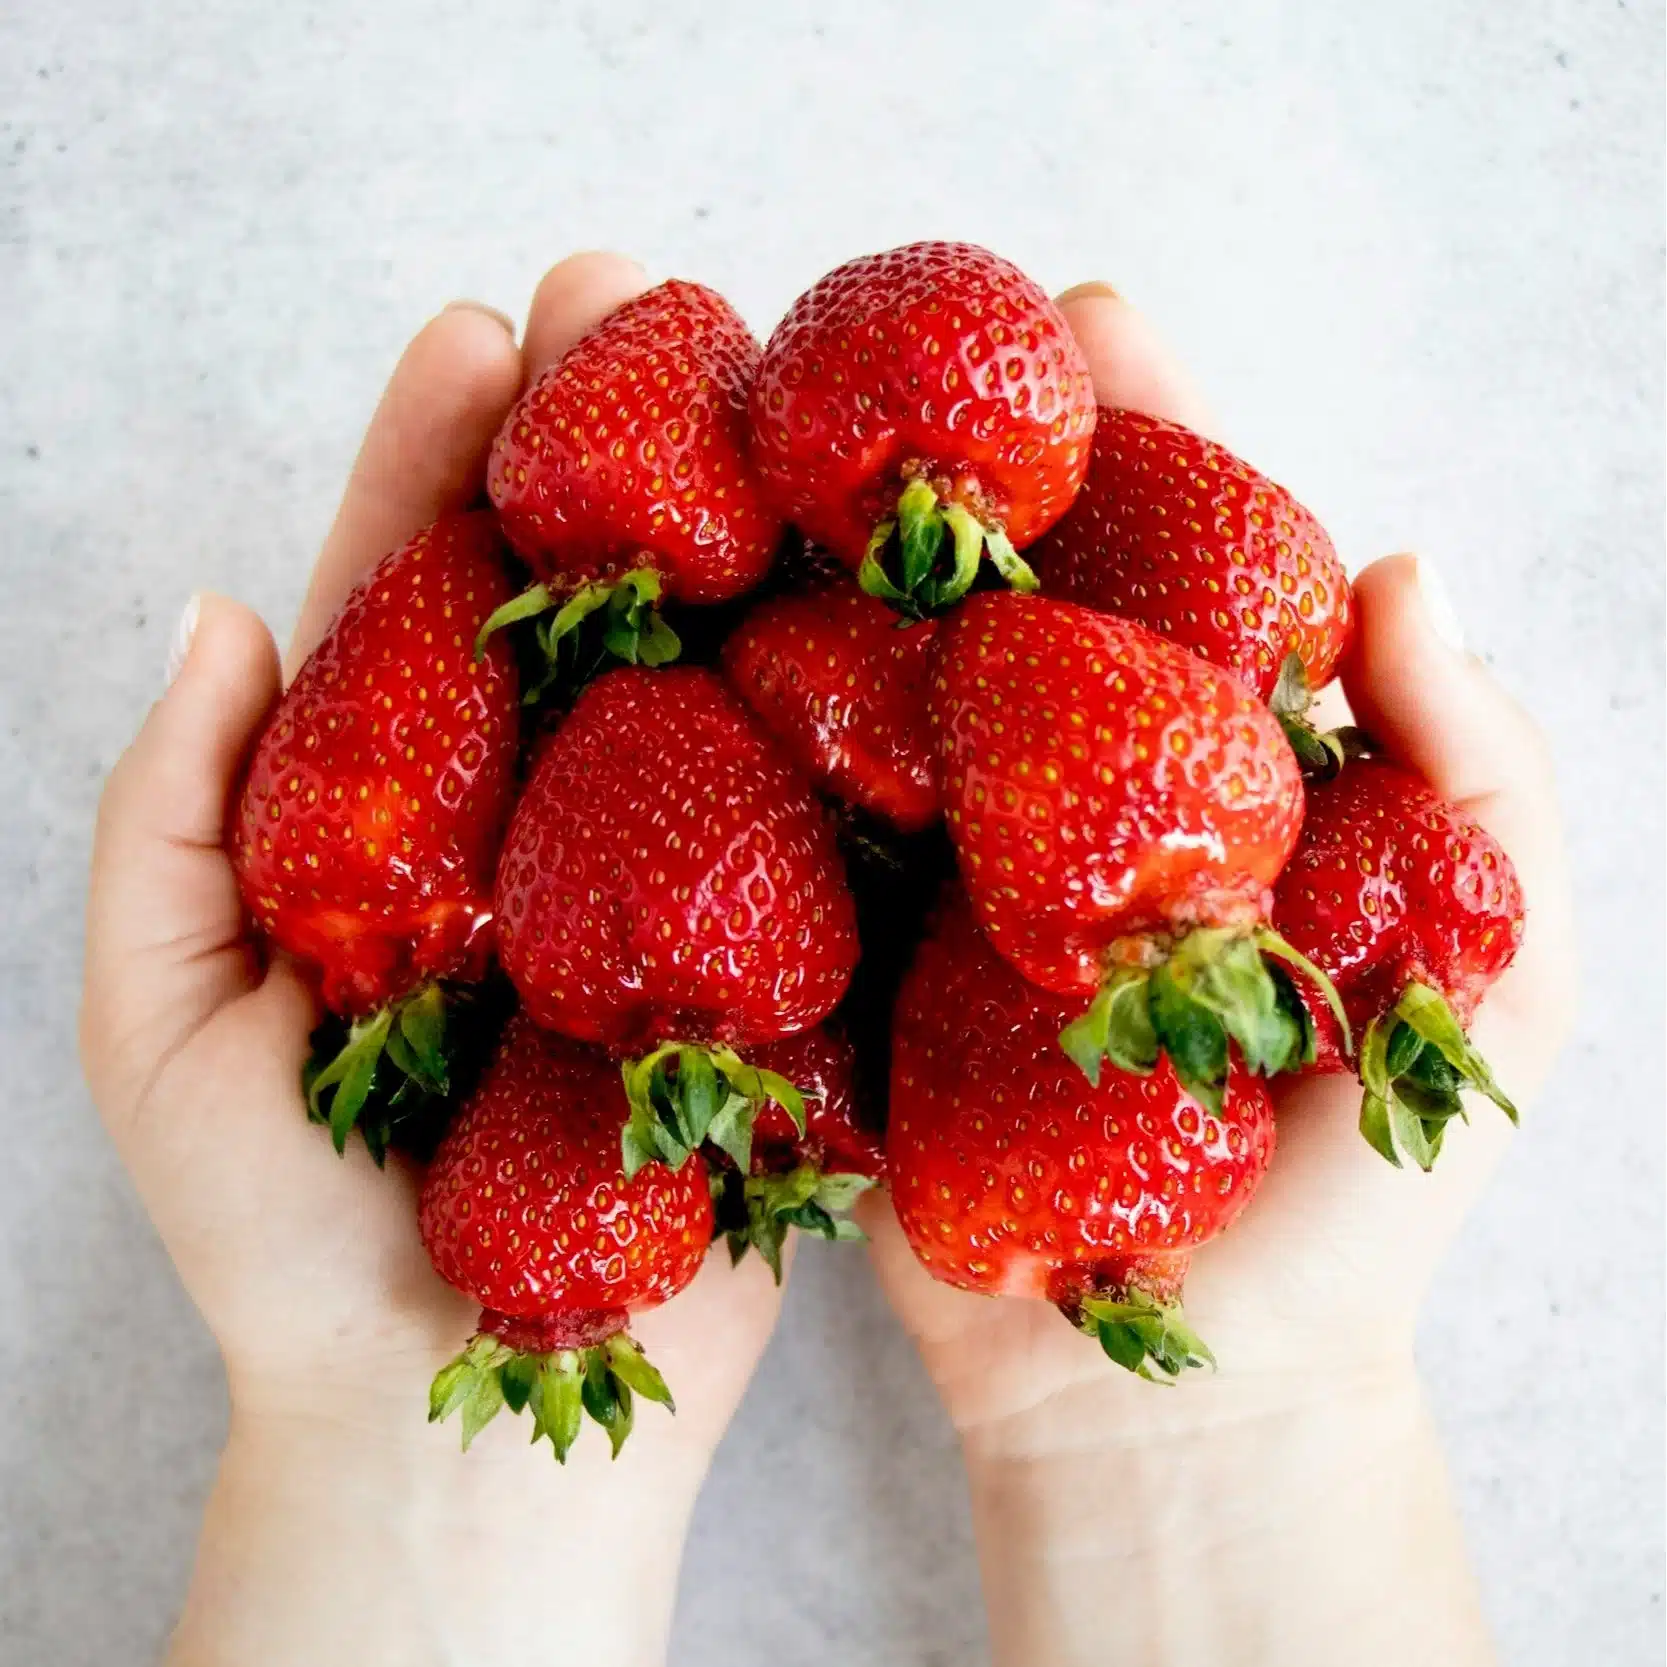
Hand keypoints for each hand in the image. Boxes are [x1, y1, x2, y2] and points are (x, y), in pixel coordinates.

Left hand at [80, 254, 786, 1666]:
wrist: (459, 1426)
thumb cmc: (288, 1244)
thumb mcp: (159, 1024)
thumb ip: (167, 820)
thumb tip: (222, 610)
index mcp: (399, 818)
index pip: (418, 605)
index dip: (442, 464)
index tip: (480, 331)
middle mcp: (540, 827)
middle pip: (576, 608)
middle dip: (603, 448)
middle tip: (639, 295)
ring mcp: (667, 889)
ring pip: (703, 682)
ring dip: (733, 536)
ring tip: (764, 394)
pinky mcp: (768, 970)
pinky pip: (811, 824)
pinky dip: (841, 707)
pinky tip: (872, 587)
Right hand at [862, 282, 1576, 1665]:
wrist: (1176, 1405)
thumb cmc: (1352, 1209)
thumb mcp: (1493, 997)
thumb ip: (1478, 792)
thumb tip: (1404, 568)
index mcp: (1221, 792)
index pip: (1184, 575)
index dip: (1153, 442)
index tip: (1097, 323)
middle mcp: (1076, 812)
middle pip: (1015, 603)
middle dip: (959, 460)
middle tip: (884, 329)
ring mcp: (952, 886)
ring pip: (883, 696)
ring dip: (822, 565)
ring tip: (759, 432)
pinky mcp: (854, 976)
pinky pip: (793, 841)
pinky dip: (741, 737)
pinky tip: (688, 624)